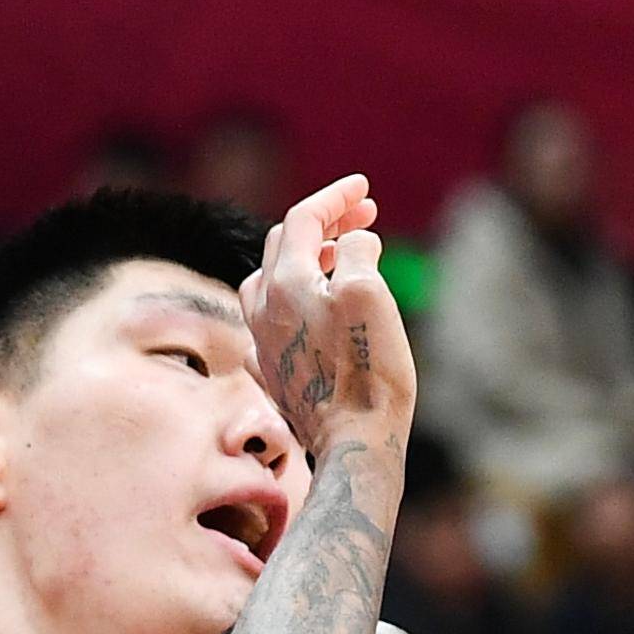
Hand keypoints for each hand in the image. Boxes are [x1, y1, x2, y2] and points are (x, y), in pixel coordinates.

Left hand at [241, 175, 416, 457]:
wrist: (353, 445)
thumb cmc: (368, 371)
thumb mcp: (370, 294)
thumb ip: (356, 253)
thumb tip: (353, 244)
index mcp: (286, 282)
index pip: (304, 219)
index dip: (335, 197)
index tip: (363, 189)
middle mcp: (264, 309)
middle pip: (285, 244)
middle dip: (324, 224)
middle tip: (362, 219)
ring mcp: (265, 344)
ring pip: (270, 282)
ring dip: (304, 261)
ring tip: (336, 261)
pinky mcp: (274, 374)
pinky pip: (271, 323)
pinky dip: (293, 302)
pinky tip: (308, 312)